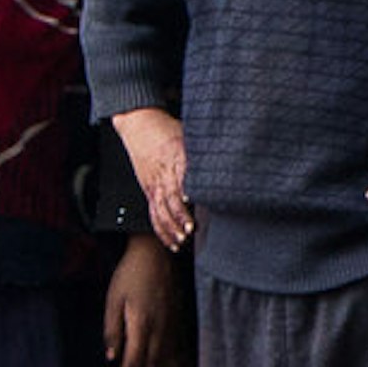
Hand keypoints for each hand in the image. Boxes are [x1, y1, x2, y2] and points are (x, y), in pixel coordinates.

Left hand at [103, 234, 174, 366]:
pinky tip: (145, 356)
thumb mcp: (112, 301)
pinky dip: (156, 359)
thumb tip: (112, 358)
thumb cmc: (130, 275)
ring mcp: (171, 324)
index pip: (134, 364)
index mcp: (142, 324)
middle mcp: (160, 328)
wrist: (156, 254)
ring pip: (162, 359)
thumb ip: (112, 331)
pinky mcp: (175, 318)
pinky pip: (168, 348)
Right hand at [115, 108, 191, 249]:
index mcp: (175, 157)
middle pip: (170, 198)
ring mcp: (153, 185)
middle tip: (191, 228)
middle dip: (180, 215)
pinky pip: (153, 214)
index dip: (186, 190)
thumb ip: (203, 151)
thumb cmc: (167, 129)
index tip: (193, 201)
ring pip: (159, 210)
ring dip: (171, 226)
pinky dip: (161, 230)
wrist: (139, 125)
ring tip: (182, 239)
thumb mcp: (188, 135)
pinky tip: (172, 241)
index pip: (181, 176)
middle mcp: (162, 174)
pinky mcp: (148, 191)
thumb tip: (228, 159)